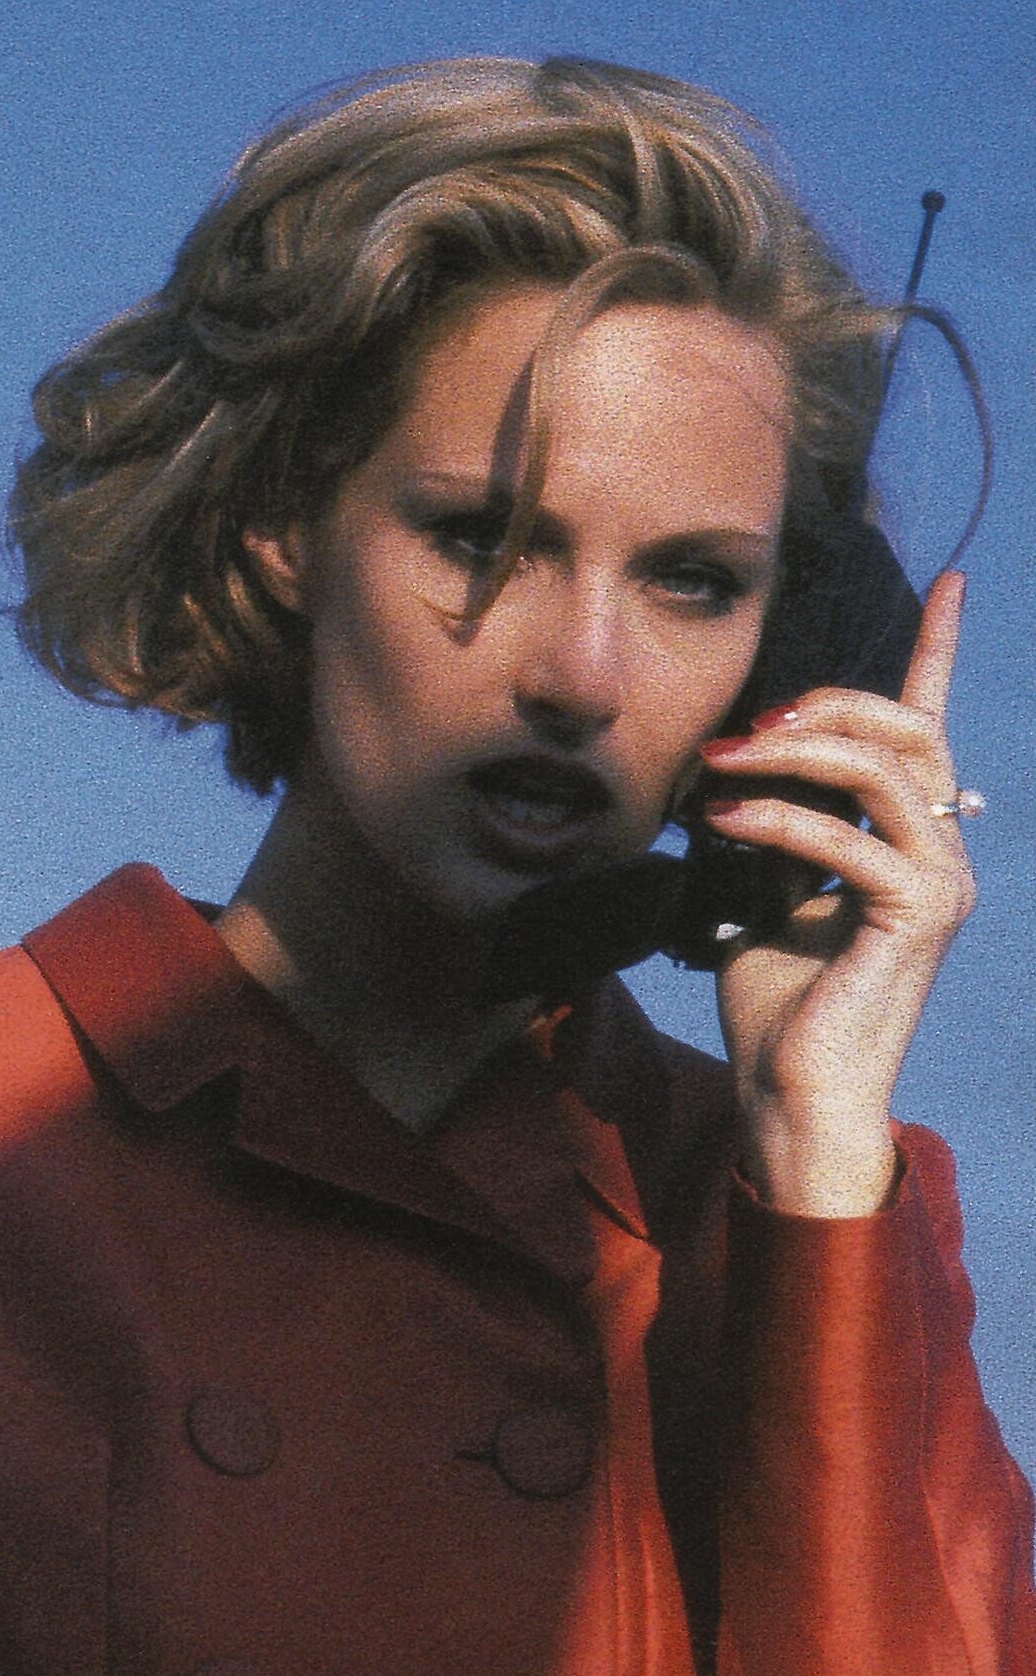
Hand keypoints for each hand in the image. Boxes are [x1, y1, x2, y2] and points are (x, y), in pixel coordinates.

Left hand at [699, 569, 974, 1214]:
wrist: (790, 1092)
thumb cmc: (777, 1006)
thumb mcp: (761, 897)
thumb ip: (768, 832)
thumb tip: (731, 772)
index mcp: (906, 836)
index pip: (929, 725)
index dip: (938, 650)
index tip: (953, 582)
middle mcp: (937, 848)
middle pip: (909, 726)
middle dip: (830, 704)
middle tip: (752, 725)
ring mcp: (938, 880)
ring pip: (888, 767)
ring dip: (801, 751)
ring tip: (727, 761)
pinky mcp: (916, 916)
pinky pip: (852, 839)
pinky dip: (780, 821)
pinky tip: (723, 819)